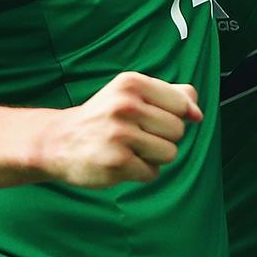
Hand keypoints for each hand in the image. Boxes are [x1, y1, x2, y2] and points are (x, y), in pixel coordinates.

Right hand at [35, 72, 202, 187]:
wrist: (58, 141)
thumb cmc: (104, 117)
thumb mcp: (132, 95)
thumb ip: (171, 96)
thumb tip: (198, 113)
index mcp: (132, 83)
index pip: (182, 104)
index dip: (174, 116)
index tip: (152, 119)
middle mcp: (125, 105)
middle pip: (178, 130)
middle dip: (163, 138)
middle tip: (136, 136)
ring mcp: (120, 134)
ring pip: (169, 153)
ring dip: (154, 157)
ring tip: (130, 150)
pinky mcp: (116, 162)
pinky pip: (152, 172)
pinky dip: (142, 172)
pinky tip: (121, 163)